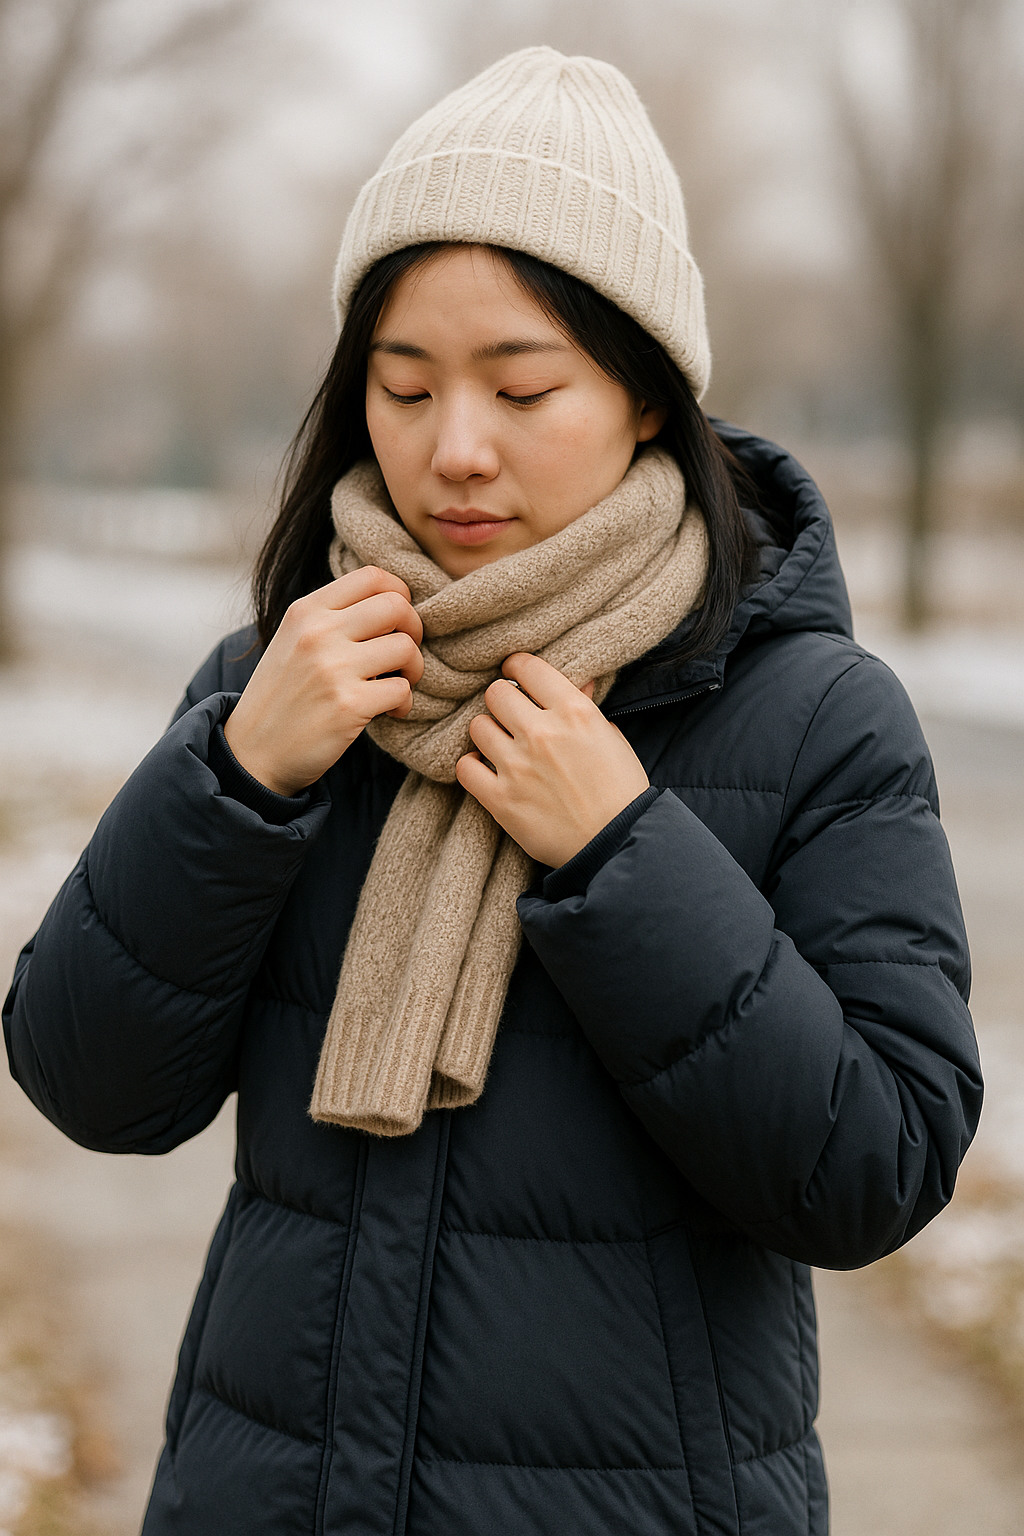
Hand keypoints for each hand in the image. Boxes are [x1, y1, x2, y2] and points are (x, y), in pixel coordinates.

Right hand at [224, 567, 422, 794]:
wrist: (253, 753)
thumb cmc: (282, 697)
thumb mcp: (293, 641)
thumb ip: (332, 618)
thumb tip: (392, 602)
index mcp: (305, 611)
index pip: (372, 576)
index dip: (399, 594)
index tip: (397, 620)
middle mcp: (318, 632)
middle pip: (396, 606)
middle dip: (413, 629)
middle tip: (403, 654)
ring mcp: (333, 668)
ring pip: (405, 647)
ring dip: (413, 668)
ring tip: (397, 683)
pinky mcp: (349, 705)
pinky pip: (403, 690)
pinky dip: (404, 703)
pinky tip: (390, 711)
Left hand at [455, 652, 649, 867]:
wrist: (618, 843)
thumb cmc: (621, 790)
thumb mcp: (610, 738)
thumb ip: (584, 707)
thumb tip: (573, 682)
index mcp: (574, 711)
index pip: (526, 667)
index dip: (517, 669)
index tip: (516, 678)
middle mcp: (542, 733)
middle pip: (495, 693)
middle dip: (503, 703)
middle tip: (512, 718)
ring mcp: (518, 766)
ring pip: (478, 726)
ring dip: (489, 734)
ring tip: (502, 748)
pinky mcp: (501, 800)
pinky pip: (464, 767)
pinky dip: (473, 767)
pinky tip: (488, 772)